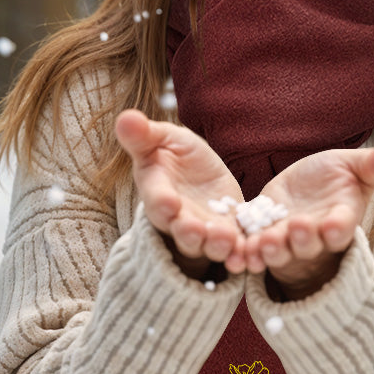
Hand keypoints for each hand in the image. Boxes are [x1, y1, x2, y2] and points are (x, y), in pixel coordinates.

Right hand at [114, 110, 243, 277]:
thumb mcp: (163, 139)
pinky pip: (233, 248)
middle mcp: (178, 219)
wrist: (199, 172)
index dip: (162, 203)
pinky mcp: (228, 234)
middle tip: (196, 231)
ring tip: (227, 241)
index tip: (170, 203)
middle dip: (188, 233)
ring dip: (216, 246)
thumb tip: (125, 117)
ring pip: (207, 245)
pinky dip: (239, 254)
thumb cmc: (173, 153)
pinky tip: (248, 256)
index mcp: (158, 193)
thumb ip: (144, 135)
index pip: (157, 201)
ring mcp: (204, 230)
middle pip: (181, 231)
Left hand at [241, 145, 373, 298]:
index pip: (341, 228)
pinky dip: (247, 253)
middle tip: (298, 229)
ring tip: (264, 244)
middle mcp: (313, 237)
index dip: (338, 228)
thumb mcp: (354, 167)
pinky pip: (254, 249)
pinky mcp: (262, 238)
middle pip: (309, 244)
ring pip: (280, 251)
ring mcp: (287, 242)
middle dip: (303, 239)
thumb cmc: (336, 177)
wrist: (305, 189)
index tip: (333, 225)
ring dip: (273, 250)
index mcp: (339, 220)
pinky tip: (240, 253)